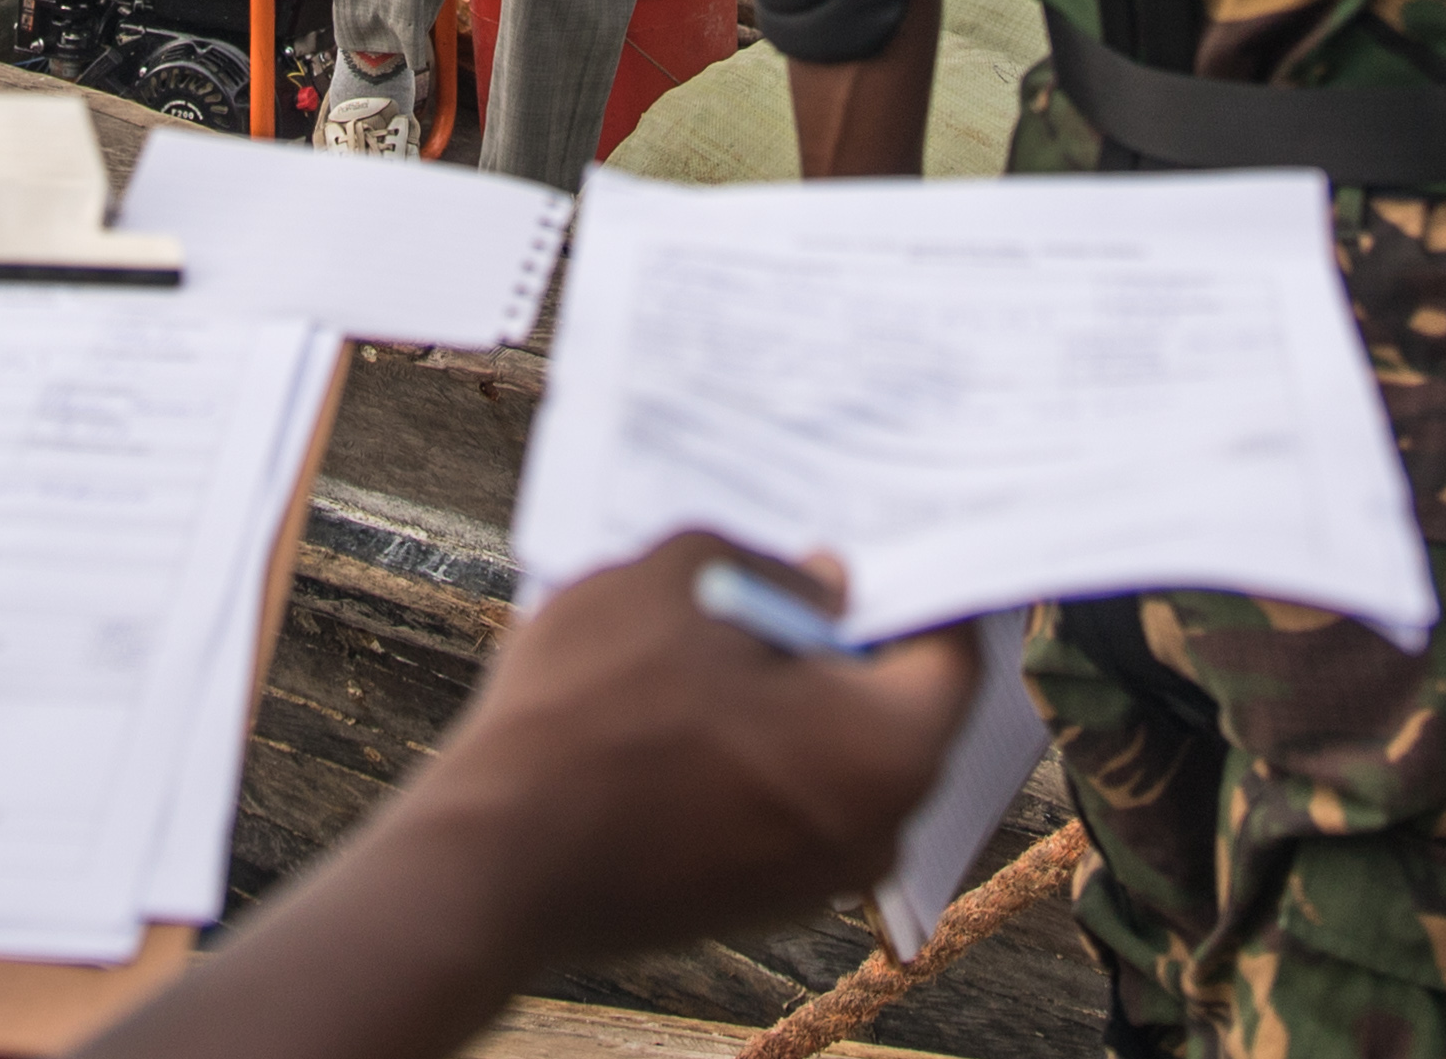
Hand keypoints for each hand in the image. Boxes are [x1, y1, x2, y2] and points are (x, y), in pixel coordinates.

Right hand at [404, 535, 979, 964]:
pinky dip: (747, 751)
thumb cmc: (596, 713)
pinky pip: (775, 802)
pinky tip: (674, 705)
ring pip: (824, 757)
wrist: (497, 860)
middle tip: (783, 573)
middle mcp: (874, 832)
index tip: (879, 542)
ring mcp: (811, 881)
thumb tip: (824, 586)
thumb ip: (776, 569)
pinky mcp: (747, 902)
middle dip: (839, 640)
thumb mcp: (682, 579)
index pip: (948, 654)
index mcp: (889, 750)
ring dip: (785, 696)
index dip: (916, 586)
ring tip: (708, 632)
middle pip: (887, 709)